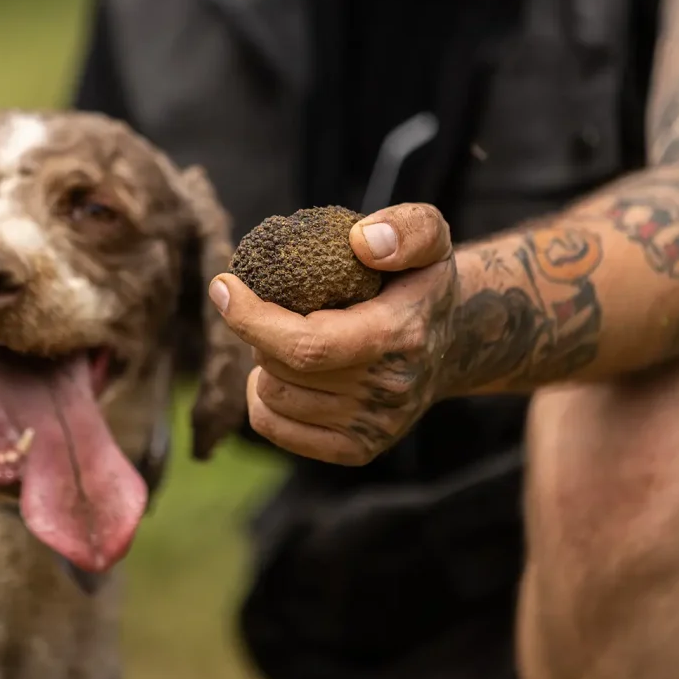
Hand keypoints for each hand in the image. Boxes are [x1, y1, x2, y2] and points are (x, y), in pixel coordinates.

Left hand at [208, 203, 457, 464]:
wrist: (454, 343)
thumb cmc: (422, 281)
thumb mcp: (431, 235)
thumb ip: (407, 228)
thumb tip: (362, 242)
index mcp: (400, 335)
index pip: (309, 345)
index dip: (253, 319)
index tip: (224, 286)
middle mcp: (389, 389)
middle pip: (283, 367)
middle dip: (261, 331)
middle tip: (275, 306)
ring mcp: (375, 425)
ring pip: (273, 397)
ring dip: (264, 363)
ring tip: (285, 337)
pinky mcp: (358, 449)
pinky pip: (275, 427)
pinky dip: (263, 399)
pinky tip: (280, 372)